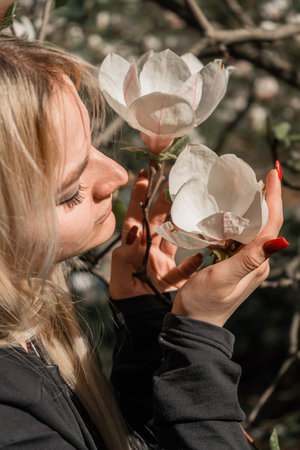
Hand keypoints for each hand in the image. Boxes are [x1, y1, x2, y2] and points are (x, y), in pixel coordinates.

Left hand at [110, 170, 202, 298]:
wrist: (143, 327)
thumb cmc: (128, 304)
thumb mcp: (121, 281)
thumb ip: (124, 258)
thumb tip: (133, 232)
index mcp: (133, 250)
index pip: (135, 218)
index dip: (139, 196)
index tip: (145, 175)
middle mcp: (147, 252)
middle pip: (156, 222)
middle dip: (164, 202)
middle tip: (175, 184)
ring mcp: (162, 263)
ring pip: (173, 237)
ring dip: (182, 223)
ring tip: (192, 207)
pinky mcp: (175, 276)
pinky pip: (186, 264)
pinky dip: (193, 260)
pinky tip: (200, 255)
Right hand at [172, 168, 285, 326]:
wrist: (193, 325)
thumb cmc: (204, 303)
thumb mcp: (225, 278)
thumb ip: (250, 259)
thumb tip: (282, 240)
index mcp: (257, 262)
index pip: (271, 224)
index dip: (273, 198)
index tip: (272, 172)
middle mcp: (255, 261)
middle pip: (264, 224)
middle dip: (264, 198)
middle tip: (258, 175)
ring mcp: (243, 263)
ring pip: (251, 229)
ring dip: (251, 208)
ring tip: (243, 187)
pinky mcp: (231, 264)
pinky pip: (238, 238)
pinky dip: (235, 221)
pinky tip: (226, 213)